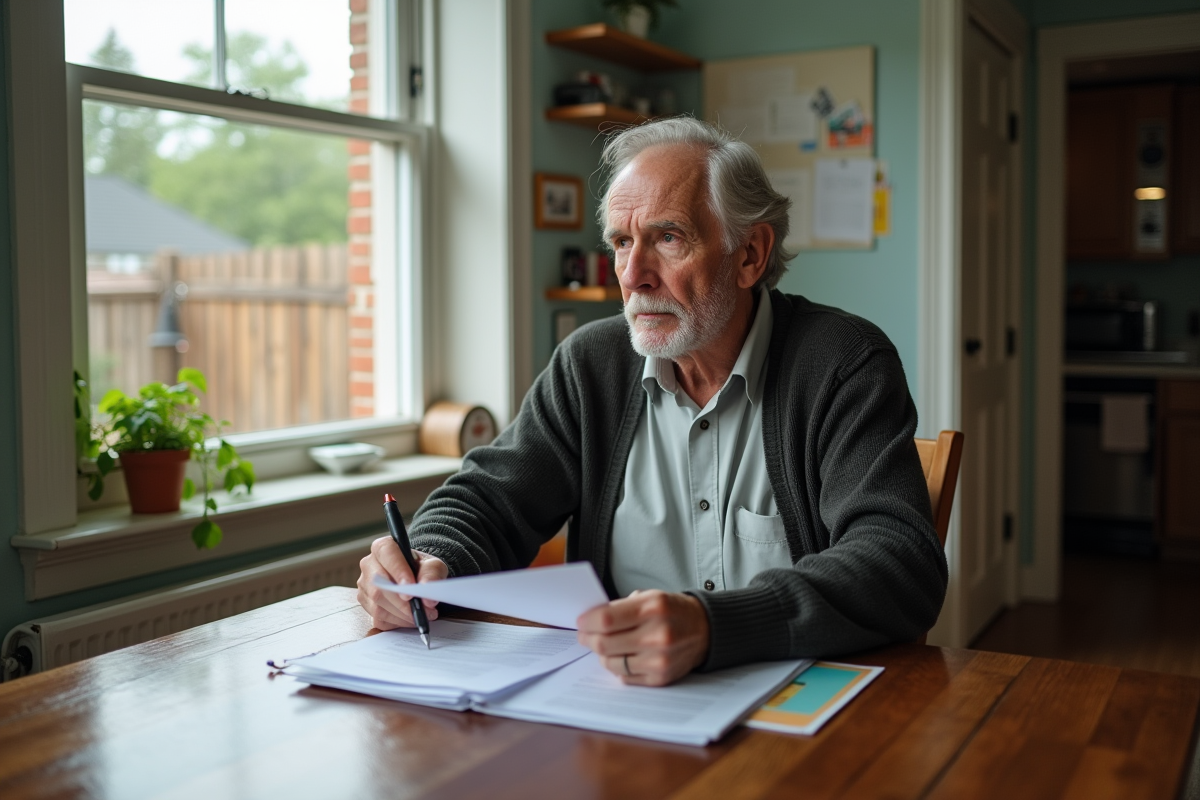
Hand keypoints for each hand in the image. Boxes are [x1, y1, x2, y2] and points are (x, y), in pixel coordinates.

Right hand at [357, 536, 447, 630]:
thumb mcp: (433, 566)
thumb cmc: (421, 568)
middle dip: (402, 603)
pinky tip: (411, 619)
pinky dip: (398, 622)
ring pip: (378, 605)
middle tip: (423, 610)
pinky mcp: (366, 604)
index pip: (387, 555)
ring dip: (403, 615)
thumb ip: (432, 576)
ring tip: (423, 616)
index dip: (398, 571)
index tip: (411, 588)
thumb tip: (428, 598)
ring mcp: (364, 586)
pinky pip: (379, 618)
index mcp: (383, 547)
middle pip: (379, 586)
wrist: (416, 578)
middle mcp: (369, 565)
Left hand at [575, 590, 709, 685]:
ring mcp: (659, 659)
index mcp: (653, 608)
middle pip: (604, 643)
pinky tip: (623, 656)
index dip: (587, 622)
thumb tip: (590, 620)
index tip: (580, 622)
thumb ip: (621, 607)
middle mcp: (657, 635)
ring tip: (606, 645)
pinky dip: (618, 667)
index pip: (605, 620)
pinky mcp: (660, 677)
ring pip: (611, 663)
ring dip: (602, 654)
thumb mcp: (650, 596)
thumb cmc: (673, 611)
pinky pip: (624, 676)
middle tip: (584, 635)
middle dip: (588, 639)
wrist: (705, 630)